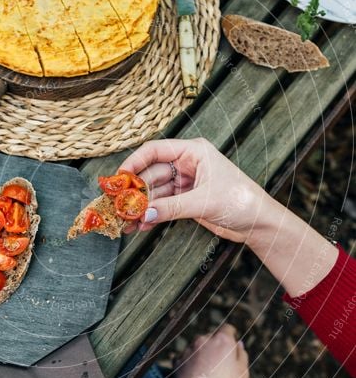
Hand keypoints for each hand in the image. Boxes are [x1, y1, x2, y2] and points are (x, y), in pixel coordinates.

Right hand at [120, 137, 271, 241]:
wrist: (258, 223)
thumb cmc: (240, 201)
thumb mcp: (204, 202)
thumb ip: (172, 207)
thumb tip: (145, 214)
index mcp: (194, 152)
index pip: (156, 150)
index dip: (135, 162)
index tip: (120, 177)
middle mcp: (187, 164)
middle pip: (151, 174)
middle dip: (135, 191)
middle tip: (119, 206)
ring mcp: (185, 183)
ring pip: (155, 192)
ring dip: (141, 207)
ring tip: (126, 222)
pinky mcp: (186, 200)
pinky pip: (162, 206)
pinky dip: (152, 216)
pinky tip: (141, 227)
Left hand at [175, 325, 248, 377]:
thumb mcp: (242, 372)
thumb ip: (241, 354)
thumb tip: (238, 344)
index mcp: (223, 340)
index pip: (227, 329)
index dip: (231, 336)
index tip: (231, 343)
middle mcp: (204, 340)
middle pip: (211, 337)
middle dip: (215, 346)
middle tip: (220, 364)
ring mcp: (189, 349)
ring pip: (197, 346)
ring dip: (202, 353)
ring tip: (208, 373)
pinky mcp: (178, 360)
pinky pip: (186, 357)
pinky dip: (190, 363)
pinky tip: (196, 376)